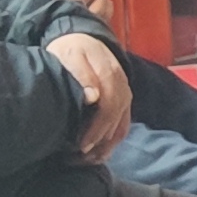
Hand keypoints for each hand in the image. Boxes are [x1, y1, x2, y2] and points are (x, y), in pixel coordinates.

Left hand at [47, 35, 132, 155]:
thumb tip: (92, 97)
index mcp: (111, 76)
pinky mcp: (123, 101)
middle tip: (77, 159)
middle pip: (116, 123)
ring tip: (86, 160)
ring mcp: (125, 95)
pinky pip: (123, 125)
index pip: (108, 109)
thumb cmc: (71, 48)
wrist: (83, 36)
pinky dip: (112, 141)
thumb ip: (80, 74)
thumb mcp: (70, 55)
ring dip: (106, 147)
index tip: (79, 146)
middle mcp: (123, 88)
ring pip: (121, 127)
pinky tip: (98, 152)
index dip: (95, 130)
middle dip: (98, 144)